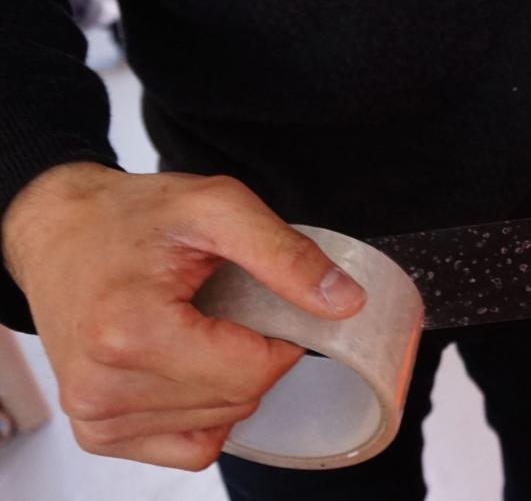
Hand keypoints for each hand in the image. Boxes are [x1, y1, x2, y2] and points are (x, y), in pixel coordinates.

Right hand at [2, 163, 365, 469]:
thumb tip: (345, 303)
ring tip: (196, 327)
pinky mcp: (98, 433)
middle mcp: (104, 386)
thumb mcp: (216, 207)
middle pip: (238, 400)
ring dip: (228, 379)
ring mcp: (97, 416)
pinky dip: (206, 411)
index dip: (280, 337)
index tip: (262, 301)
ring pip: (219, 425)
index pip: (253, 372)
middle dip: (254, 354)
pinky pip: (190, 447)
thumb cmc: (132, 217)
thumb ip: (285, 254)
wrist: (62, 231)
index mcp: (130, 331)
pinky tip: (188, 364)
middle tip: (226, 308)